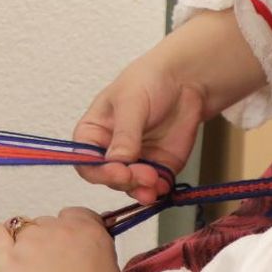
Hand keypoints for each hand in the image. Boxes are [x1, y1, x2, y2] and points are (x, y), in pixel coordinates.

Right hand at [74, 10, 264, 204]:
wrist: (186, 80)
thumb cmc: (150, 81)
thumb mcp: (132, 102)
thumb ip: (125, 134)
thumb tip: (117, 161)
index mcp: (93, 132)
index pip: (85, 160)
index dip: (99, 171)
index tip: (119, 172)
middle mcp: (110, 150)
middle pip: (108, 177)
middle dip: (125, 180)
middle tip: (144, 176)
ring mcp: (135, 161)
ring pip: (130, 186)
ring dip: (140, 190)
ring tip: (154, 184)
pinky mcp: (157, 167)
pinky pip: (153, 187)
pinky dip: (156, 191)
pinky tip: (162, 187)